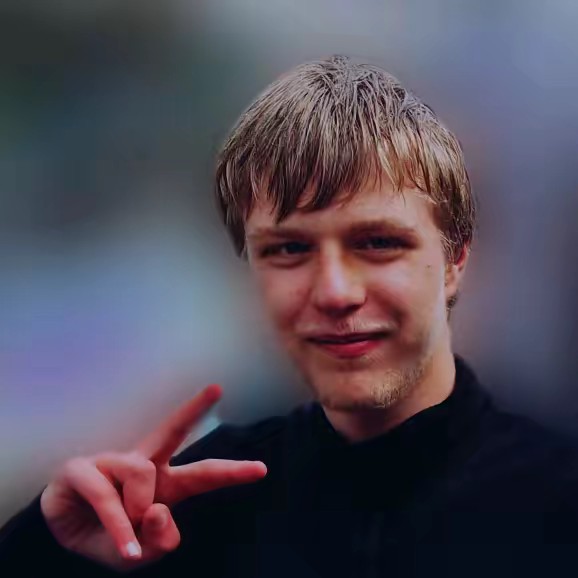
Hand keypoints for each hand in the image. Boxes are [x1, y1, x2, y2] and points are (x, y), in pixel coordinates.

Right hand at [40, 385, 266, 570]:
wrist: (65, 539)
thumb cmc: (108, 538)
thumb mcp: (139, 555)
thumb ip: (159, 541)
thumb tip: (160, 510)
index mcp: (166, 485)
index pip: (203, 475)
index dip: (231, 472)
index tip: (262, 469)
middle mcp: (144, 465)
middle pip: (172, 430)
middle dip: (194, 408)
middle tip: (217, 387)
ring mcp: (113, 462)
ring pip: (142, 472)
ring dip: (137, 512)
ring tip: (128, 533)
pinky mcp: (83, 468)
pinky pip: (109, 496)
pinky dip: (118, 525)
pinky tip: (122, 544)